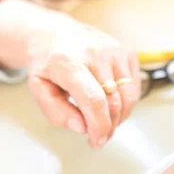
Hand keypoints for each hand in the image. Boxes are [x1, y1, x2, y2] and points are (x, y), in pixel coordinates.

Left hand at [26, 13, 140, 147]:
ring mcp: (114, 51)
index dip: (99, 126)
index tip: (97, 140)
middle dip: (109, 126)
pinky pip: (134, 87)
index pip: (93, 100)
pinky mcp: (127, 53)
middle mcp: (95, 53)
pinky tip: (112, 102)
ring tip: (107, 121)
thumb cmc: (47, 62)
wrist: (55, 32)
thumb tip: (82, 127)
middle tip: (100, 137)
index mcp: (68, 62)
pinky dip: (126, 102)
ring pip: (129, 97)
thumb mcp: (38, 88)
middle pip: (114, 102)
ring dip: (120, 116)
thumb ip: (56, 112)